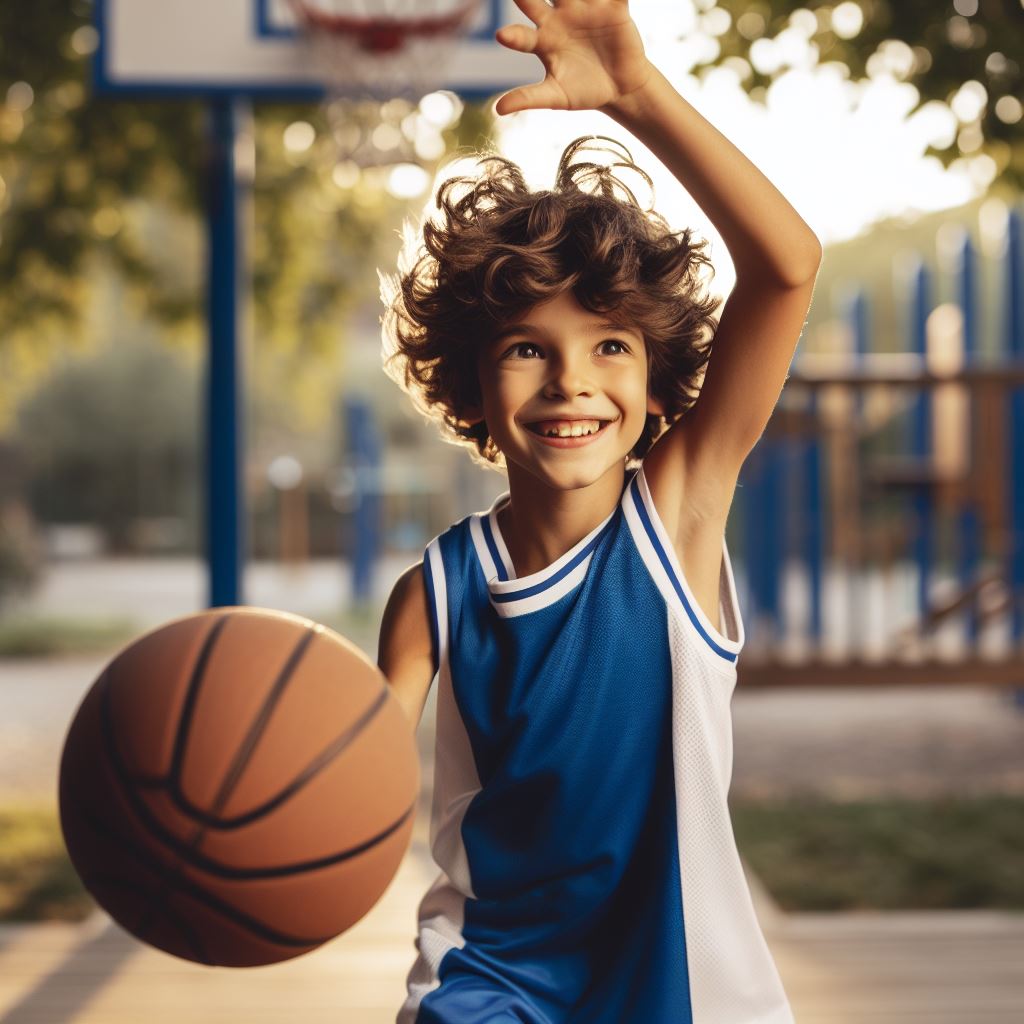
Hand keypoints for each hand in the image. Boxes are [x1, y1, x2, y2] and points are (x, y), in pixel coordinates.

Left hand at [493, 0, 653, 115]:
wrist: (620, 89)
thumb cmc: (583, 92)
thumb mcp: (555, 96)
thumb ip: (527, 98)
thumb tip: (498, 110)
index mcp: (543, 40)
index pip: (522, 35)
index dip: (513, 36)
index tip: (501, 36)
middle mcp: (559, 18)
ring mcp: (584, 9)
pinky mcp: (613, 7)